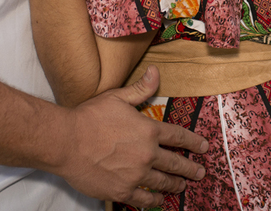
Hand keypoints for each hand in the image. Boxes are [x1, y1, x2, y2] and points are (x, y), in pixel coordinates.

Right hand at [60, 66, 208, 205]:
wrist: (66, 142)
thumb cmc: (89, 117)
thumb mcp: (117, 97)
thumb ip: (140, 89)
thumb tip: (156, 72)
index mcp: (148, 130)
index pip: (178, 136)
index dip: (194, 142)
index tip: (204, 147)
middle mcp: (147, 154)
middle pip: (175, 163)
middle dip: (190, 168)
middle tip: (200, 172)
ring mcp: (136, 174)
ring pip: (163, 182)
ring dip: (175, 185)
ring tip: (182, 186)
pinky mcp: (122, 190)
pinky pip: (144, 199)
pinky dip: (154, 200)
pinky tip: (158, 200)